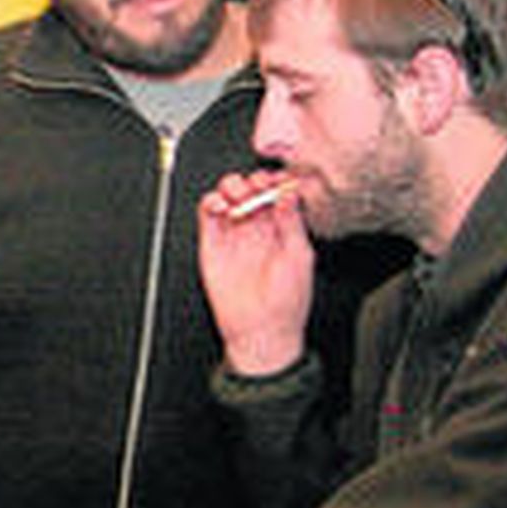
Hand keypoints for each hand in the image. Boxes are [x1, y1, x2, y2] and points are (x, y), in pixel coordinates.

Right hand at [198, 171, 313, 375]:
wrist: (261, 329)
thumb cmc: (286, 301)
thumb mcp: (299, 256)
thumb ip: (292, 222)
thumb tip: (288, 192)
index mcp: (283, 228)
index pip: (277, 192)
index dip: (276, 180)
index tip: (278, 178)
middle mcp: (258, 227)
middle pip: (251, 188)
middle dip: (252, 179)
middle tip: (256, 185)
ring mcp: (234, 233)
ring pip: (228, 194)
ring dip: (231, 186)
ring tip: (238, 195)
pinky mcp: (212, 242)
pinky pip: (207, 212)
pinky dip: (210, 201)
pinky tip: (220, 204)